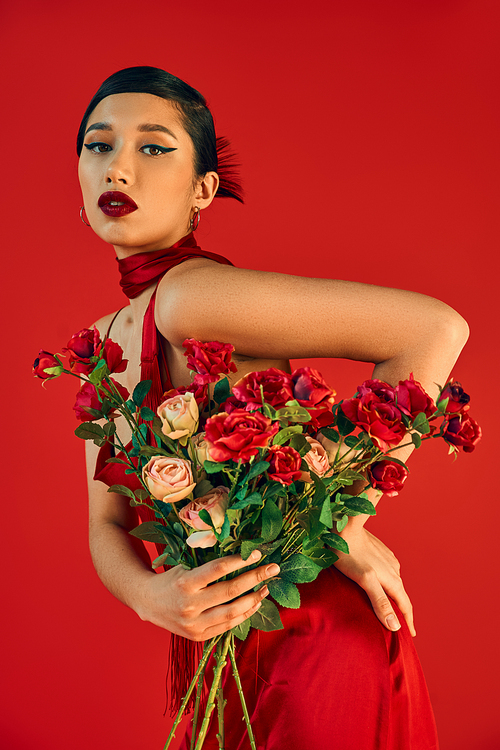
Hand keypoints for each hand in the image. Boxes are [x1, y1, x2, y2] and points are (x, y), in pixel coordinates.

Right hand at [136, 550, 277, 640]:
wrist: (148, 602)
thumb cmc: (171, 578)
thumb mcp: (185, 566)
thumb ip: (209, 566)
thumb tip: (243, 557)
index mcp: (184, 582)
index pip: (218, 569)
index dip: (239, 561)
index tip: (256, 553)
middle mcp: (189, 604)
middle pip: (230, 591)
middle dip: (255, 578)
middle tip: (273, 568)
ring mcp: (194, 623)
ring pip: (232, 612)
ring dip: (254, 598)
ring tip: (267, 587)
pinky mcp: (198, 636)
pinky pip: (228, 625)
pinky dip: (244, 614)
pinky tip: (255, 603)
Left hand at [334, 526, 415, 635]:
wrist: (344, 525)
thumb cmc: (350, 554)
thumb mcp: (364, 580)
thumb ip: (379, 602)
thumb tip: (395, 625)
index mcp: (392, 579)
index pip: (405, 606)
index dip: (408, 622)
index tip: (411, 635)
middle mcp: (394, 569)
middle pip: (400, 595)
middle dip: (401, 611)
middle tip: (400, 625)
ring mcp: (387, 560)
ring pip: (394, 583)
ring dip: (393, 596)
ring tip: (388, 606)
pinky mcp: (379, 552)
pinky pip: (387, 572)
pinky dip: (386, 583)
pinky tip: (378, 583)